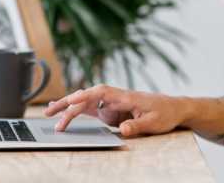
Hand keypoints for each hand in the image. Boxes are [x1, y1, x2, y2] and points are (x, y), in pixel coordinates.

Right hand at [43, 85, 185, 136]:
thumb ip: (137, 127)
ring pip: (85, 102)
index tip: (71, 101)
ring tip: (49, 114)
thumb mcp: (154, 123)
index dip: (84, 96)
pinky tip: (65, 115)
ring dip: (68, 107)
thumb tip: (121, 130)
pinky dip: (77, 111)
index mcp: (124, 96)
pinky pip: (91, 110)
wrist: (174, 108)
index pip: (100, 93)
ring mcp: (112, 103)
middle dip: (67, 102)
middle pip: (87, 96)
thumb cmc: (165, 113)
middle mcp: (115, 97)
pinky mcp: (111, 110)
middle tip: (49, 111)